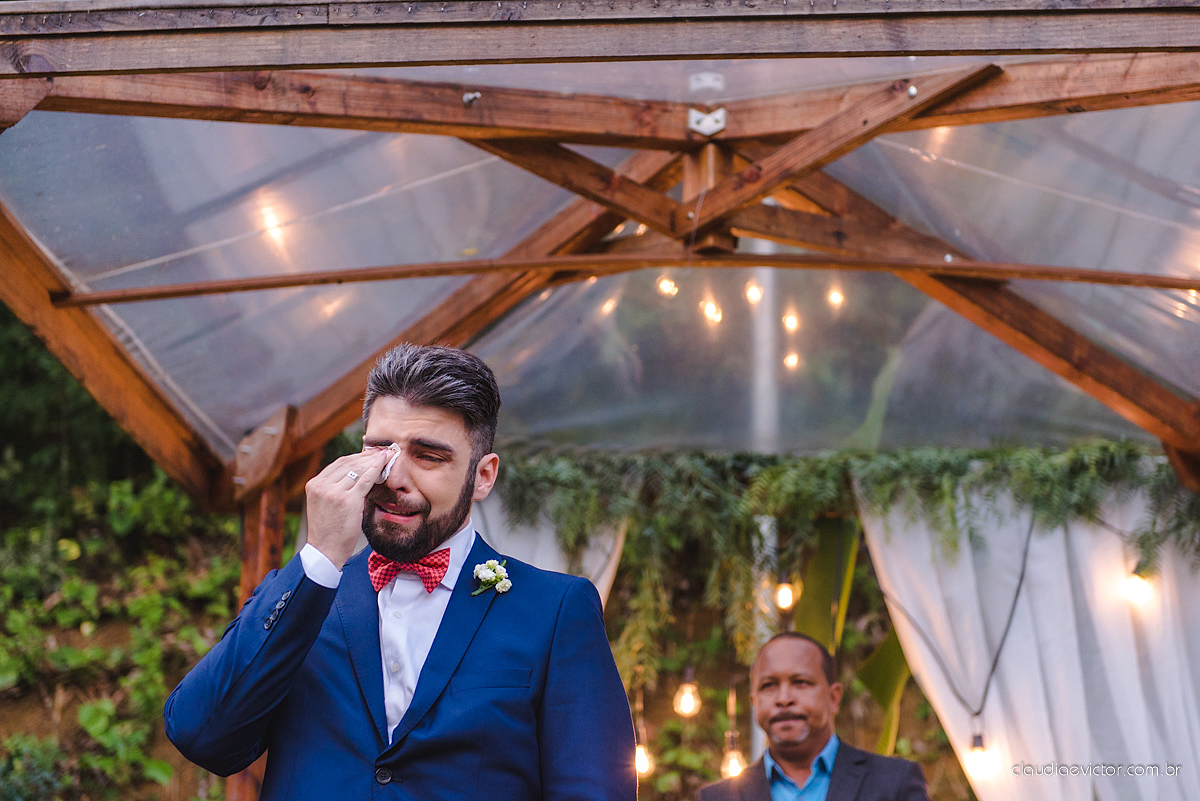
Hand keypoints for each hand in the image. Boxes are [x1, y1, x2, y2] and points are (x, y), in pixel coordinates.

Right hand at [304, 448, 388, 569]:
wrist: (325, 551)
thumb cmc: (329, 531)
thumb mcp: (325, 504)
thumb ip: (335, 488)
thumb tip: (356, 473)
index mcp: (314, 485)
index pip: (338, 463)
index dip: (357, 456)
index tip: (370, 453)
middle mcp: (321, 485)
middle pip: (348, 462)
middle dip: (367, 456)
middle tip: (382, 451)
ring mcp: (333, 492)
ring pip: (358, 469)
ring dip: (374, 460)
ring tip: (387, 456)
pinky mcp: (347, 500)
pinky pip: (366, 479)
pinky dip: (377, 468)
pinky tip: (385, 462)